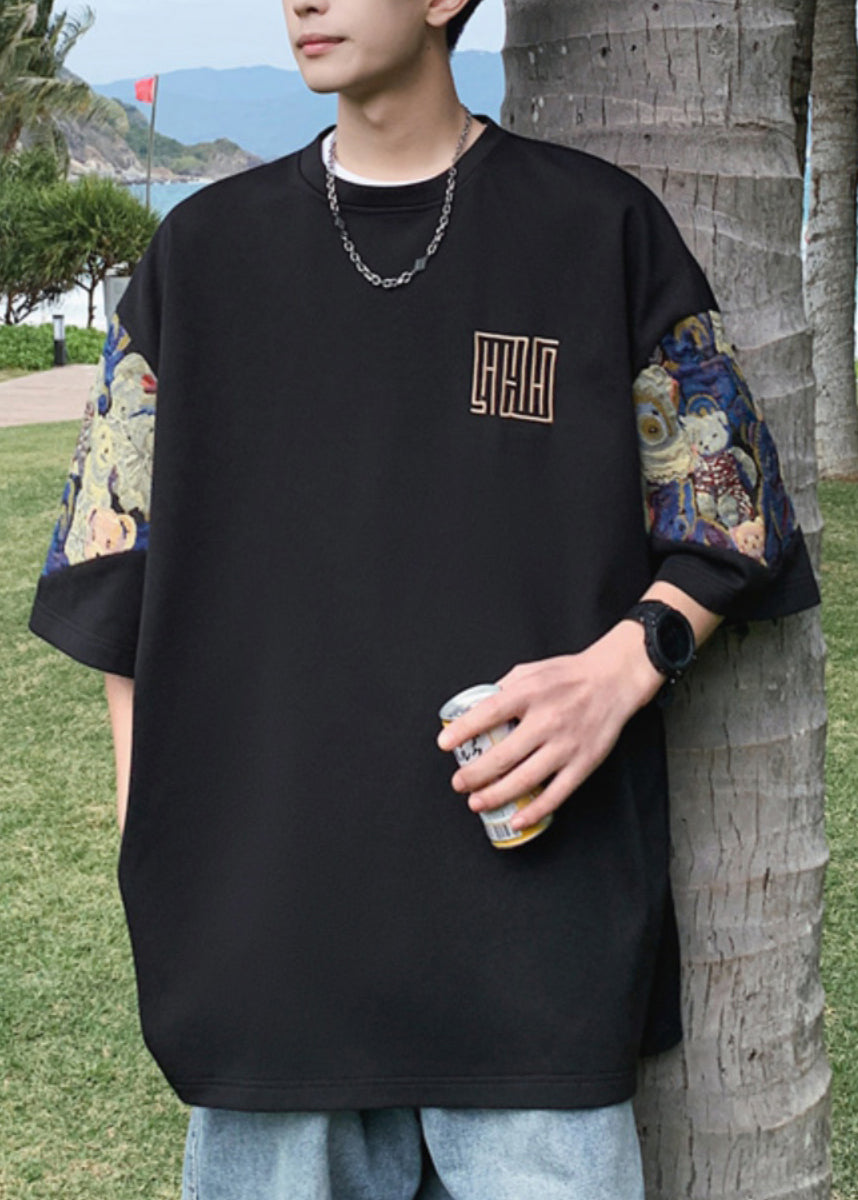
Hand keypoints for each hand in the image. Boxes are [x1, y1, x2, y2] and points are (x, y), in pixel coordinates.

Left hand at [436, 622, 664, 831]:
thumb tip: (473, 710)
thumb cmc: (568, 675)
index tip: (444, 743)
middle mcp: (547, 720)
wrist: (614, 680)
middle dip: (474, 774)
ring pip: (525, 779)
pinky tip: (516, 818)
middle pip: (503, 755)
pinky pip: (556, 794)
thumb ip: (502, 689)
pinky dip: (534, 810)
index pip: (489, 713)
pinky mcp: (583, 763)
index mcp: (530, 693)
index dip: (463, 730)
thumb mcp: (530, 671)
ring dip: (496, 795)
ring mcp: (566, 744)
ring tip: (476, 802)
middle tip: (459, 783)